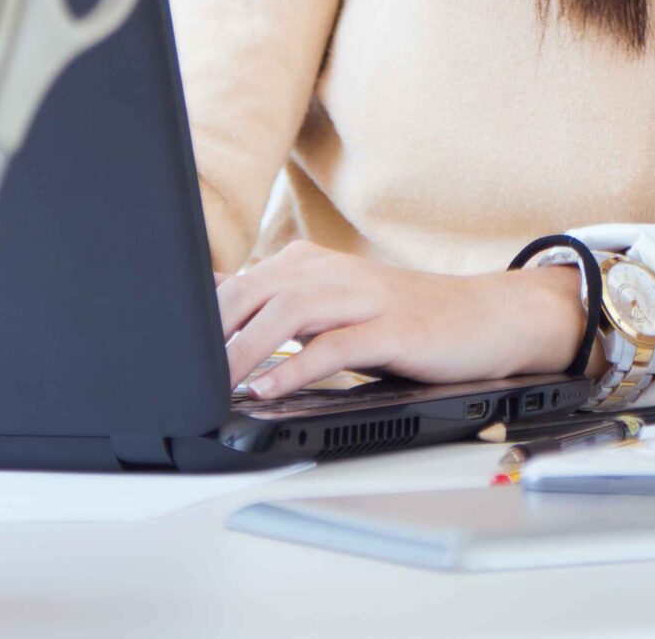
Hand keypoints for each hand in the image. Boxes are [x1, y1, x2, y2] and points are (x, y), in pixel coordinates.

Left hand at [218, 240, 585, 399]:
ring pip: (288, 313)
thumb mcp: (334, 307)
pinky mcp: (393, 328)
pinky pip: (334, 346)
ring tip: (216, 384)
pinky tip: (270, 390)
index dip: (199, 318)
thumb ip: (280, 308)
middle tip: (182, 376)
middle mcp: (334, 273)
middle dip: (212, 334)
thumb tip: (215, 315)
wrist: (486, 316)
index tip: (167, 350)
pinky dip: (295, 368)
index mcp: (312, 264)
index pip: (239, 284)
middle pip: (254, 292)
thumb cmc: (406, 319)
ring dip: (245, 351)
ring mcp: (365, 298)